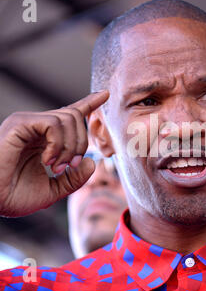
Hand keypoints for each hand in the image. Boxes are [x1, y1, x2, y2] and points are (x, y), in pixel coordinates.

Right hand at [0, 90, 108, 216]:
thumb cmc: (15, 197)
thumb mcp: (54, 190)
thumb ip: (74, 179)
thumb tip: (91, 161)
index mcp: (45, 138)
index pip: (70, 115)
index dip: (89, 103)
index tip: (105, 94)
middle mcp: (37, 127)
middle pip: (75, 117)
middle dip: (81, 143)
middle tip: (70, 166)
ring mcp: (28, 123)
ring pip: (68, 118)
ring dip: (70, 147)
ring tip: (57, 167)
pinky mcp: (20, 124)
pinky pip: (53, 123)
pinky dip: (58, 144)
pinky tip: (47, 161)